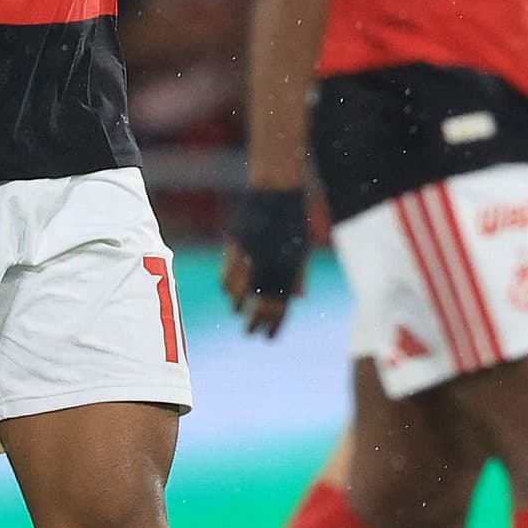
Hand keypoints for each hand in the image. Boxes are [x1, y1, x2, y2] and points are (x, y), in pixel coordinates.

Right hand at [221, 186, 311, 337]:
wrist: (277, 189)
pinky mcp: (235, 246)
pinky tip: (229, 292)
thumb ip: (299, 276)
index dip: (274, 326)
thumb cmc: (292, 218)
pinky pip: (226, 275)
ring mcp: (251, 257)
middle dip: (254, 324)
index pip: (281, 307)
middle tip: (249, 334)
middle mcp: (271, 266)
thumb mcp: (301, 249)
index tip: (268, 338)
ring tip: (238, 312)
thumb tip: (300, 299)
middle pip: (259, 306)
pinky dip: (226, 287)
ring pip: (238, 294)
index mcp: (290, 269)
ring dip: (237, 306)